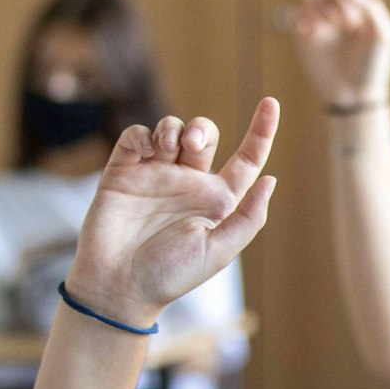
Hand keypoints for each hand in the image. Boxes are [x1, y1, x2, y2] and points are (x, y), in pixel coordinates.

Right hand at [67, 99, 279, 328]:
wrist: (118, 286)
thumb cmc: (171, 276)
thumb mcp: (219, 251)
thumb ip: (248, 217)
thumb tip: (270, 179)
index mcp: (216, 201)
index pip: (246, 159)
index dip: (261, 131)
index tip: (271, 102)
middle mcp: (188, 184)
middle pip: (204, 135)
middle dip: (201, 128)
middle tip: (192, 143)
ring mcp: (155, 176)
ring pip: (170, 129)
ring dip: (172, 128)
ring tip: (167, 147)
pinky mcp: (124, 173)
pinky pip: (136, 137)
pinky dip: (143, 134)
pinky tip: (146, 150)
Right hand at [291, 0, 389, 106]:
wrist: (354, 95)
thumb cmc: (374, 66)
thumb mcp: (384, 36)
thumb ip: (374, 10)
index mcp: (360, 7)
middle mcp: (338, 11)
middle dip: (342, 0)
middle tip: (349, 22)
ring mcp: (320, 22)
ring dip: (324, 7)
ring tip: (331, 26)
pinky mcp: (304, 35)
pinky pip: (299, 14)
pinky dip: (305, 17)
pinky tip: (312, 30)